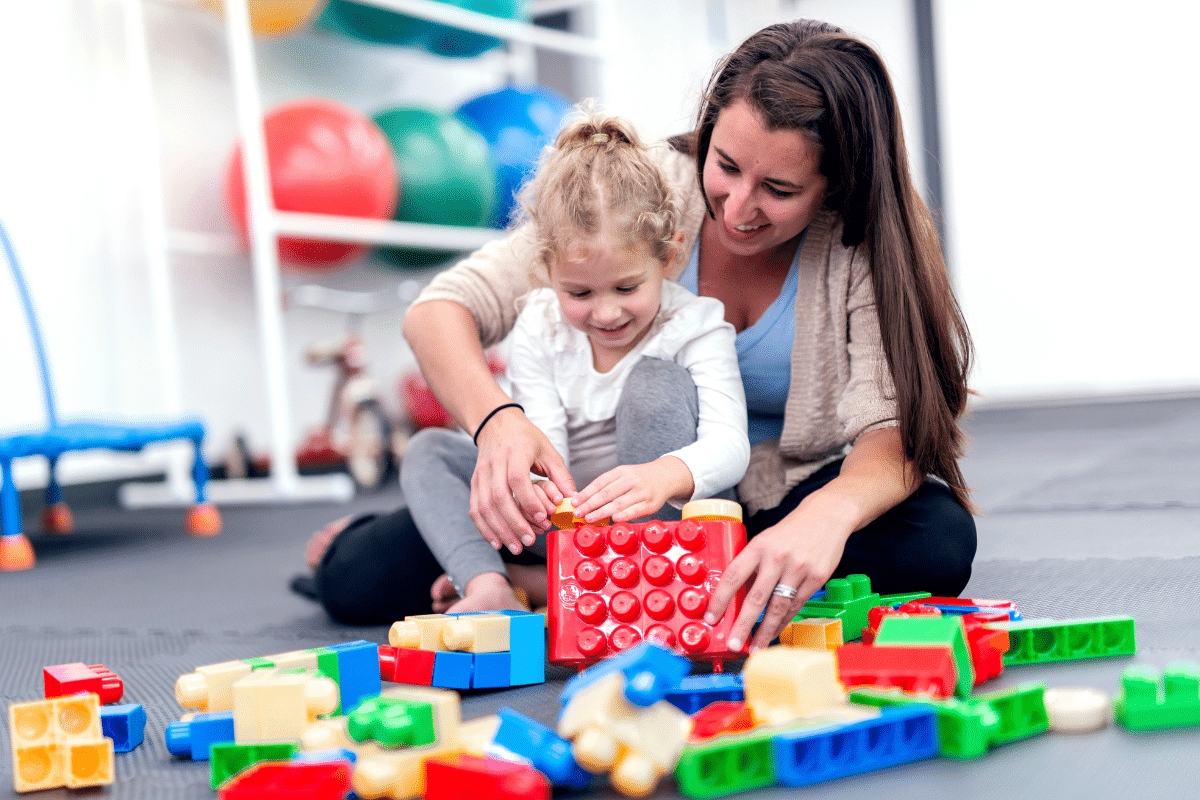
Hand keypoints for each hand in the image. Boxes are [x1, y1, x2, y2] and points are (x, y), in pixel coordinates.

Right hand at [470, 406, 576, 553]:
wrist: (496, 424)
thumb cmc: (526, 438)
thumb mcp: (548, 451)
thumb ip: (561, 476)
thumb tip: (574, 501)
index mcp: (516, 452)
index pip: (518, 479)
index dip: (529, 501)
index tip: (543, 518)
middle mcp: (495, 463)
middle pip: (499, 498)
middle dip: (515, 523)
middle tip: (530, 541)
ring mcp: (482, 474)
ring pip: (485, 507)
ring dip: (500, 530)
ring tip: (516, 546)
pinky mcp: (475, 483)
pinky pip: (476, 509)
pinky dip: (485, 528)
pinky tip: (497, 542)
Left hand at [571, 456, 692, 523]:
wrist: (666, 476)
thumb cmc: (639, 479)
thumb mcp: (623, 475)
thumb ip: (607, 486)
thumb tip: (584, 500)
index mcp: (621, 471)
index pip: (600, 483)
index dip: (586, 493)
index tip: (574, 502)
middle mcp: (631, 480)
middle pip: (607, 493)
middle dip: (590, 504)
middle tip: (578, 512)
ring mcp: (641, 492)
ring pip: (618, 503)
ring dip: (602, 512)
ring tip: (589, 518)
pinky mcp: (650, 504)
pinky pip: (635, 510)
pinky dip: (624, 515)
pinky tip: (614, 519)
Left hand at [704, 492, 853, 652]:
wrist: (827, 515)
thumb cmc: (790, 531)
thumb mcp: (766, 540)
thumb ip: (752, 564)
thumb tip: (735, 596)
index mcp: (759, 546)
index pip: (733, 576)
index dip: (720, 599)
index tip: (711, 617)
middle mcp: (778, 558)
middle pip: (756, 598)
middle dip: (742, 625)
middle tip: (733, 644)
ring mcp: (799, 569)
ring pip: (778, 607)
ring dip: (765, 631)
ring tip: (755, 646)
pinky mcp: (817, 578)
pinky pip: (796, 605)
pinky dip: (784, 621)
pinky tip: (774, 631)